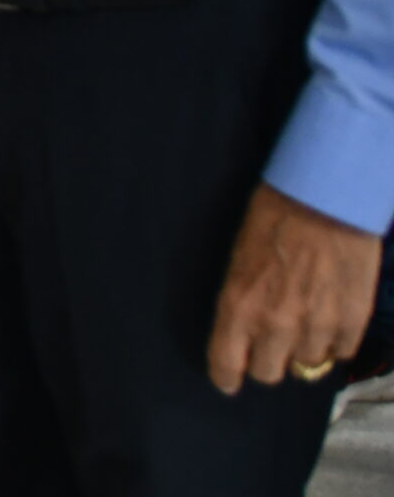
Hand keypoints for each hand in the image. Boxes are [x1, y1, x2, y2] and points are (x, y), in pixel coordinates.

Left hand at [206, 183, 383, 393]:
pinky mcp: (352, 321)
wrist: (325, 198)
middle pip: (268, 374)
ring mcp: (317, 326)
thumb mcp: (239, 258)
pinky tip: (330, 316)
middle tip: (269, 344)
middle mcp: (276, 324)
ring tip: (304, 318)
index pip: (225, 366)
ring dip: (302, 348)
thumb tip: (244, 331)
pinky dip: (334, 341)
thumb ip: (242, 301)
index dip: (226, 376)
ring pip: (306, 365)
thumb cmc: (273, 217)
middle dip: (266, 361)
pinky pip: (340, 352)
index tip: (229, 380)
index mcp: (239, 306)